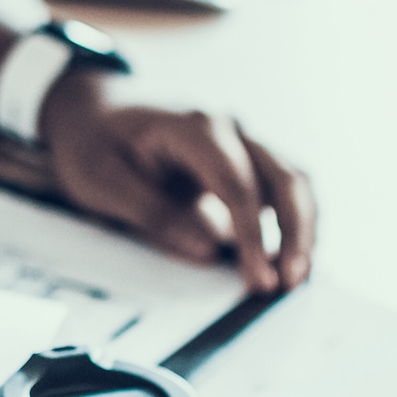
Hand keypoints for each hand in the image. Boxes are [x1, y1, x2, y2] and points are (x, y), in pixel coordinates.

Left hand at [37, 83, 314, 294]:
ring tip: (296, 279)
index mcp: (192, 127)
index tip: (258, 277)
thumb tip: (208, 251)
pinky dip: (294, 225)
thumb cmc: (95, 143)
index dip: (252, 233)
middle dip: (295, 232)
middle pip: (283, 177)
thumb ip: (153, 213)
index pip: (236, 182)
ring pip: (294, 182)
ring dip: (303, 230)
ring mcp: (241, 143)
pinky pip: (284, 192)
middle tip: (289, 283)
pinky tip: (289, 261)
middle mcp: (227, 130)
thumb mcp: (101, 180)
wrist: (93, 114)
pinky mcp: (245, 164)